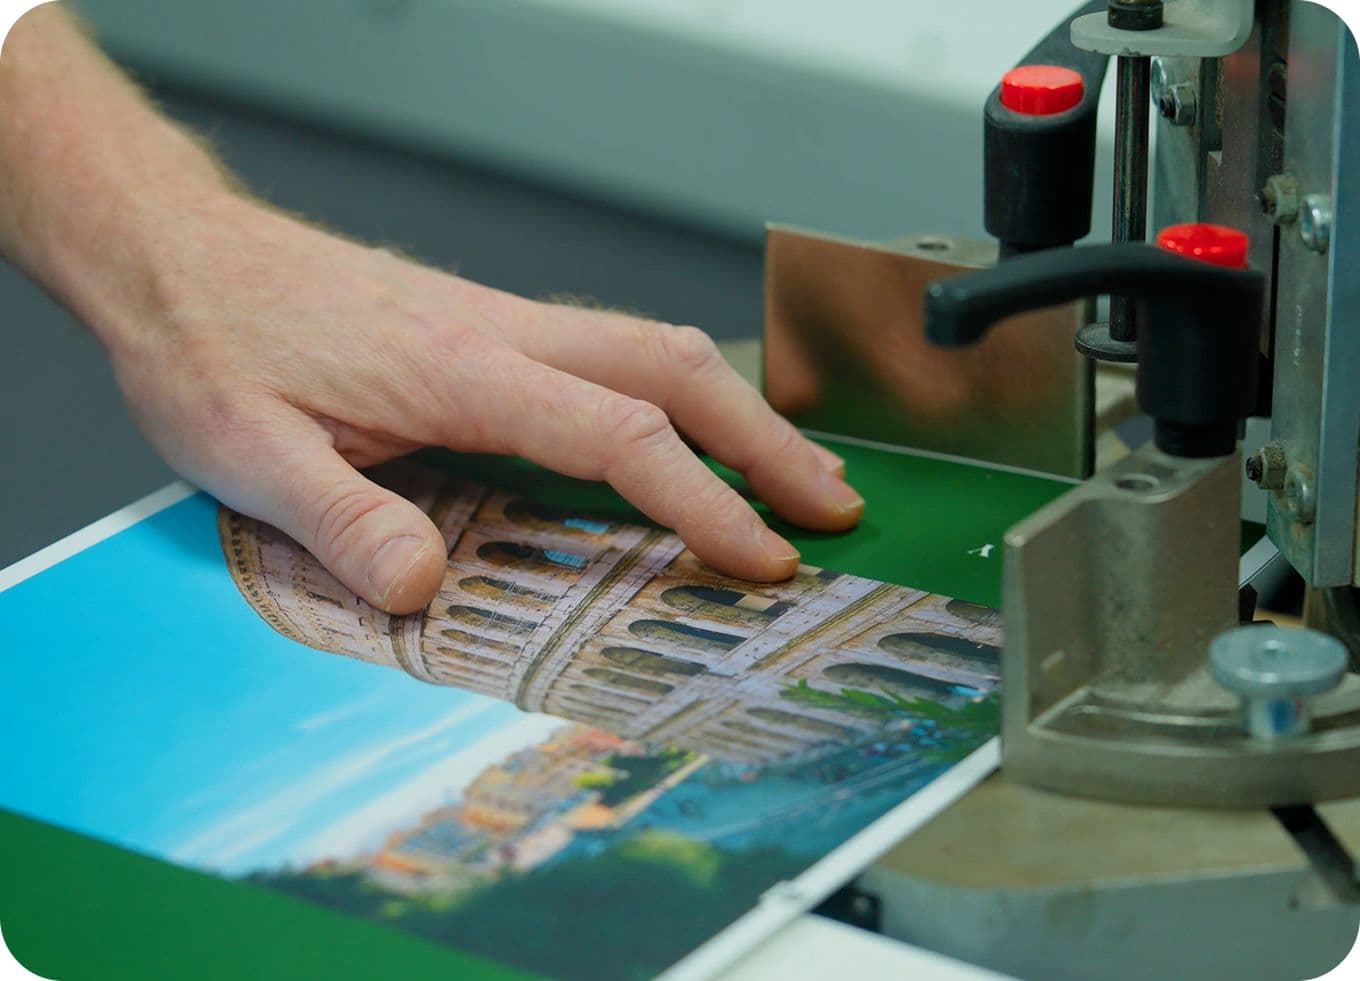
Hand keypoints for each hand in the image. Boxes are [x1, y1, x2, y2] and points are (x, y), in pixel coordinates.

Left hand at [108, 196, 863, 612]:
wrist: (181, 254)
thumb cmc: (213, 343)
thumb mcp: (246, 450)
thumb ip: (342, 521)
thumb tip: (427, 588)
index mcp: (462, 370)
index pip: (619, 434)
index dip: (703, 499)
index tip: (761, 557)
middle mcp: (503, 335)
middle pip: (674, 370)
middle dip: (767, 440)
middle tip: (834, 506)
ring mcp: (503, 325)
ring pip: (655, 351)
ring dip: (736, 411)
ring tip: (793, 472)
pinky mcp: (489, 330)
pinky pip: (615, 354)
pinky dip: (680, 396)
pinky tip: (688, 434)